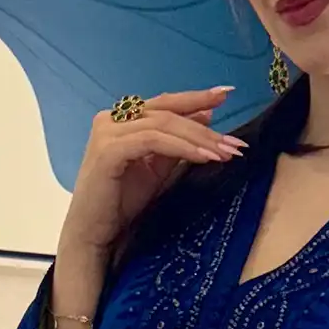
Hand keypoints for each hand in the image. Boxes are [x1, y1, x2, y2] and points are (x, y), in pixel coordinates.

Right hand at [60, 84, 248, 255]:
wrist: (93, 235)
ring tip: (224, 153)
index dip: (195, 98)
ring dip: (198, 139)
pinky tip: (203, 158)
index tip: (226, 94)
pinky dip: (181, 148)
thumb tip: (205, 117)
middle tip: (235, 142)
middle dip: (204, 126)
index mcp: (121, 120)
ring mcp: (108, 132)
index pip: (164, 104)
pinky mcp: (108, 150)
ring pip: (163, 124)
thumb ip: (176, 144)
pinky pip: (152, 141)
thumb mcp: (156, 169)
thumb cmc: (121, 205)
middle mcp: (111, 119)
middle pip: (166, 111)